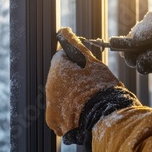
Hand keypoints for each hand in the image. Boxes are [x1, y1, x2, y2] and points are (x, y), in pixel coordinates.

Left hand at [46, 28, 139, 151]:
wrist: (103, 116)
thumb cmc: (100, 86)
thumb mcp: (90, 60)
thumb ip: (74, 44)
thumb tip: (62, 30)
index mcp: (57, 68)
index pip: (62, 59)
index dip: (76, 63)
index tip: (87, 70)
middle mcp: (49, 86)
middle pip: (60, 80)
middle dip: (72, 82)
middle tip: (90, 87)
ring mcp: (50, 105)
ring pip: (60, 98)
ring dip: (70, 99)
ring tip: (88, 103)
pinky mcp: (53, 121)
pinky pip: (60, 116)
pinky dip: (69, 115)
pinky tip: (82, 114)